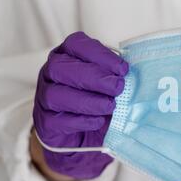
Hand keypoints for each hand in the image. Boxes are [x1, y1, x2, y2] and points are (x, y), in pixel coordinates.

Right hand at [32, 32, 128, 179]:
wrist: (84, 137)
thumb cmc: (99, 104)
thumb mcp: (111, 87)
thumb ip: (118, 78)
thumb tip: (137, 77)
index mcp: (68, 56)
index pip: (76, 44)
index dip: (99, 54)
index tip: (122, 69)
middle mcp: (51, 73)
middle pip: (61, 67)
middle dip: (93, 77)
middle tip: (118, 87)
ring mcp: (43, 98)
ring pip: (55, 94)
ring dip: (87, 100)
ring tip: (110, 107)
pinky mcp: (44, 123)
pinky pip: (55, 120)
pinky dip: (79, 121)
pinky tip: (98, 122)